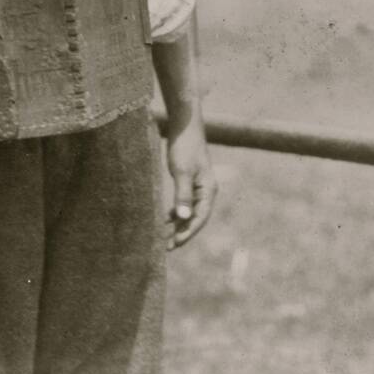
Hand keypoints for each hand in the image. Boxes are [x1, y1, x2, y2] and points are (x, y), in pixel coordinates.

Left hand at [166, 114, 216, 249]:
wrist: (184, 126)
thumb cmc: (184, 147)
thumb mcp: (181, 172)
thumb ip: (182, 195)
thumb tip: (183, 218)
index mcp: (208, 191)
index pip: (199, 218)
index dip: (188, 232)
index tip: (175, 244)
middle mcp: (206, 191)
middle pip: (195, 218)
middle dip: (182, 232)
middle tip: (166, 247)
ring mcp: (198, 186)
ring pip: (189, 211)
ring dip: (178, 224)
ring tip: (164, 237)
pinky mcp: (189, 181)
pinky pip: (184, 202)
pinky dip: (176, 212)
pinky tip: (166, 219)